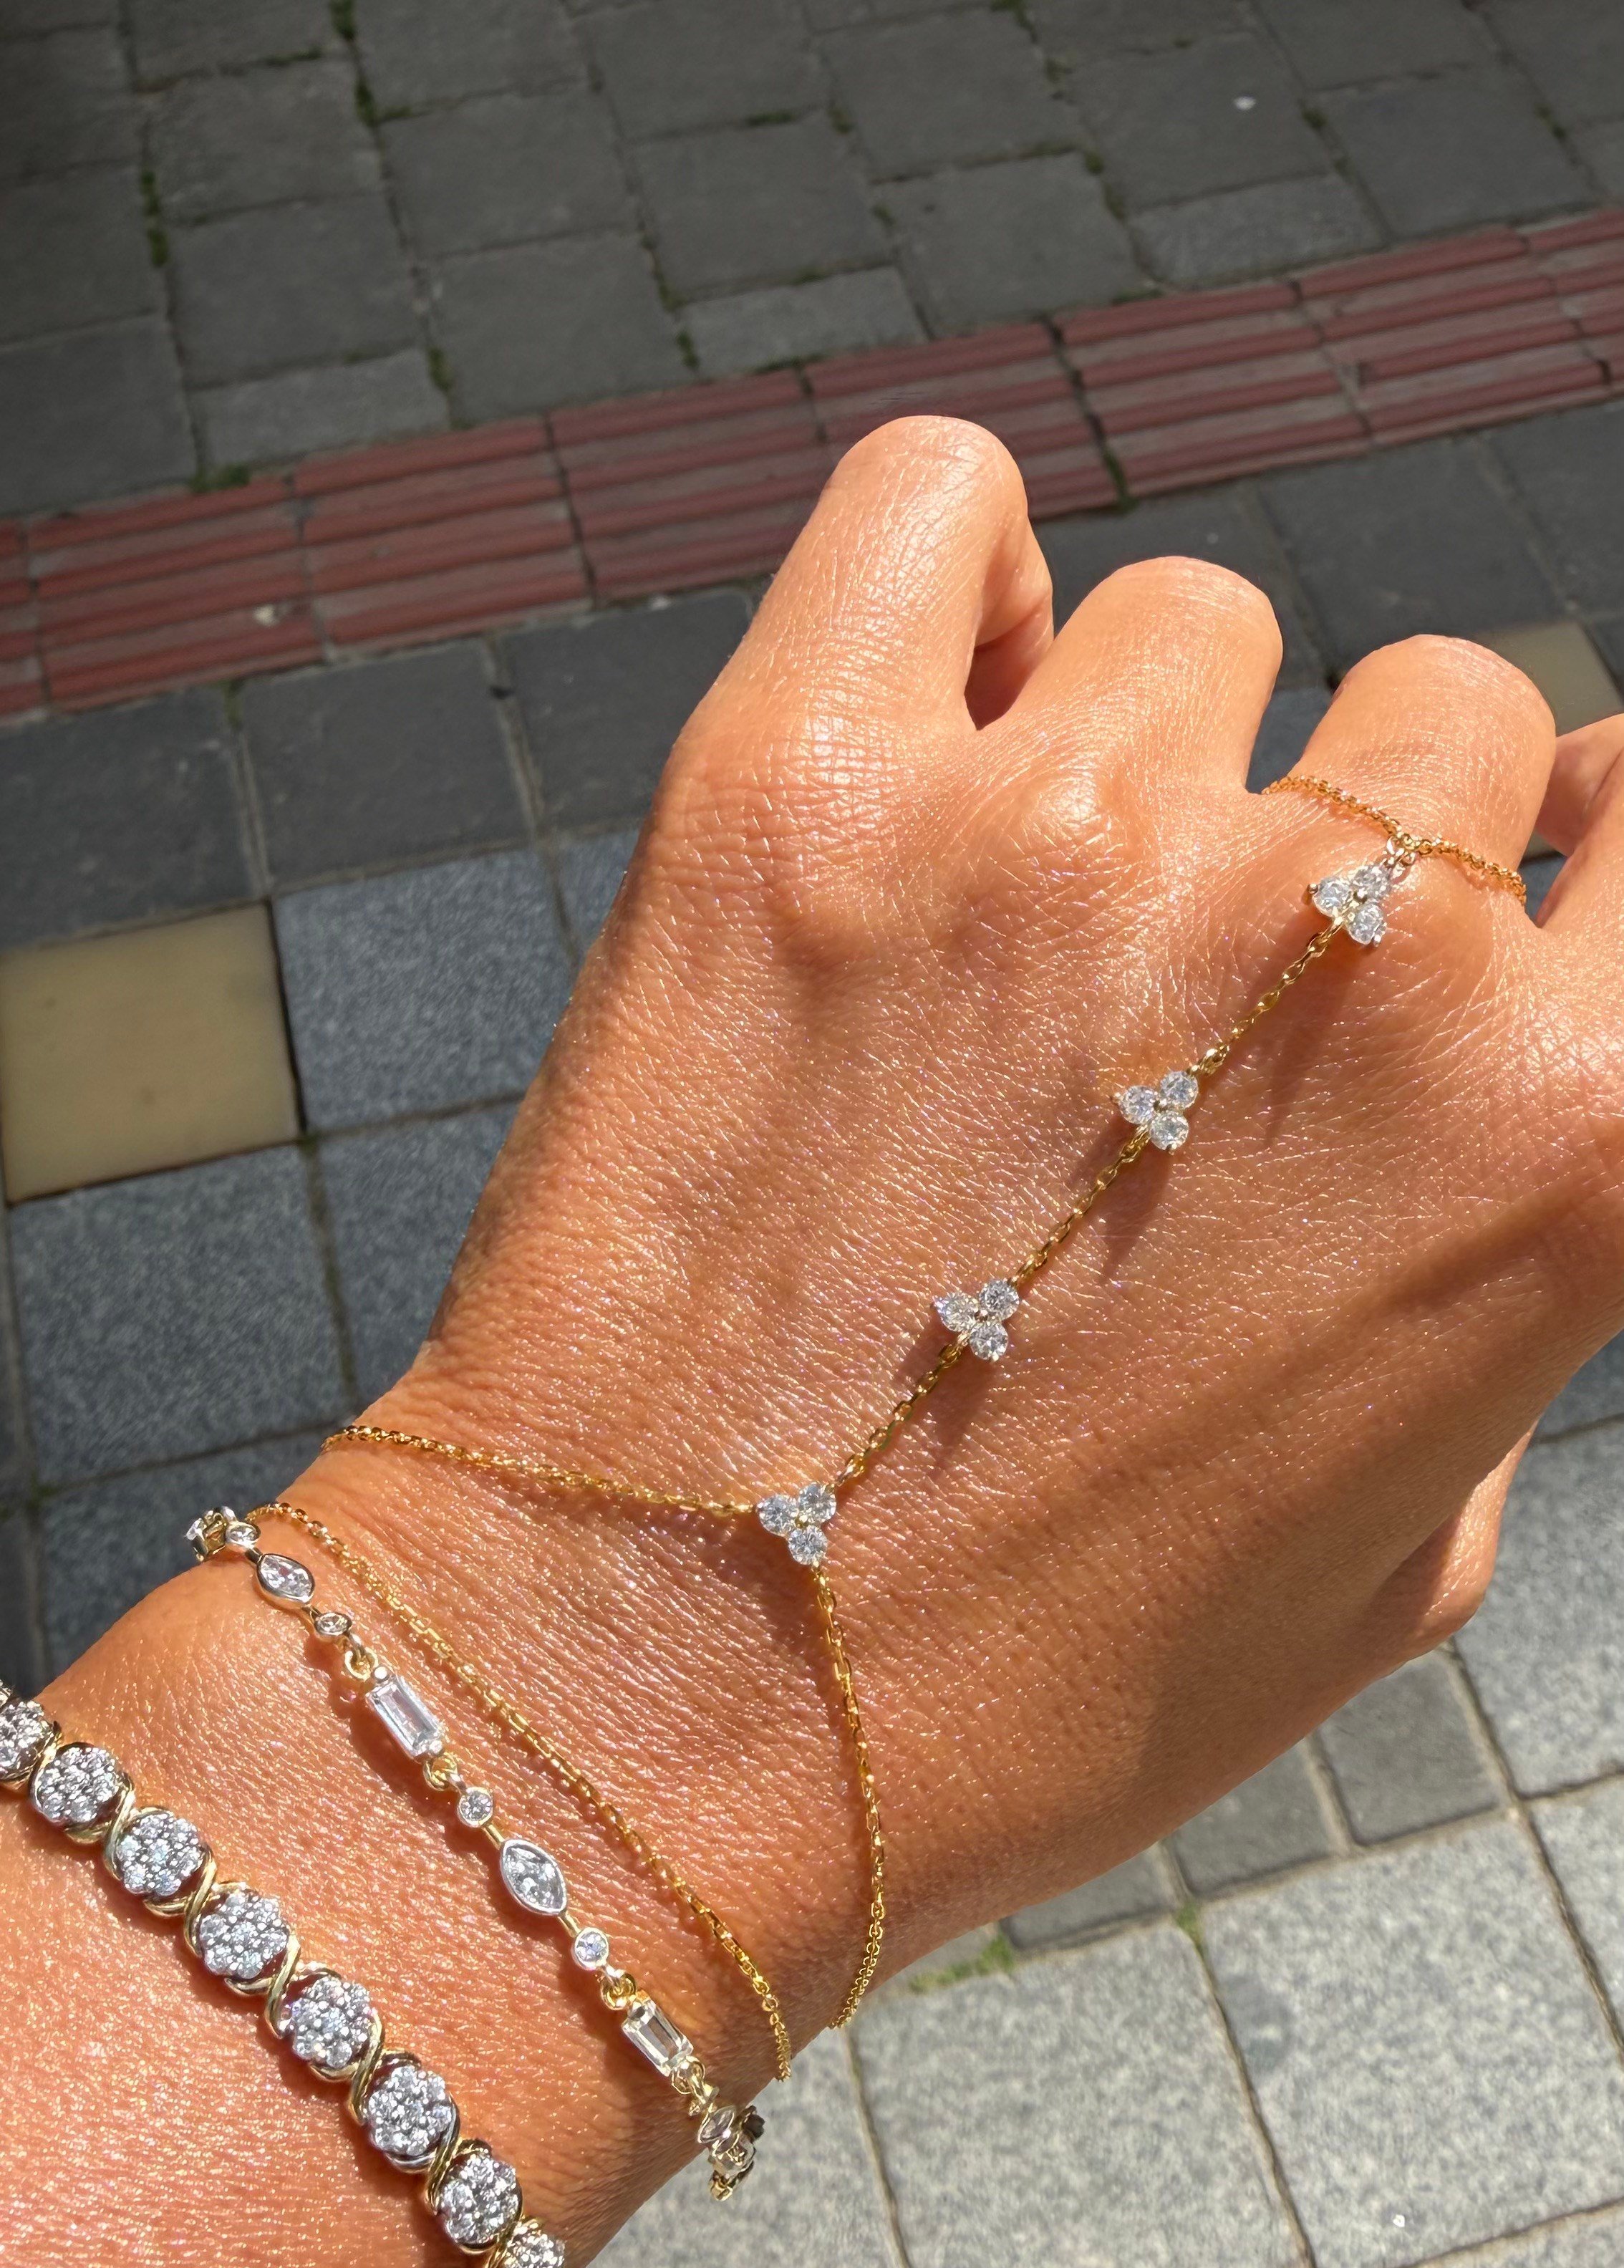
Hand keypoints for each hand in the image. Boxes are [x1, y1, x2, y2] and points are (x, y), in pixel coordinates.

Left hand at [320, 415, 1623, 2040]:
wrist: (660, 1721)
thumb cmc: (1043, 1688)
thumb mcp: (1407, 1554)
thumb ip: (1516, 1270)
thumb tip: (1532, 1026)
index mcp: (1561, 1142)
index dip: (1564, 852)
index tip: (1481, 898)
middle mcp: (1352, 955)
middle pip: (1436, 702)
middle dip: (1340, 844)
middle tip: (1182, 1018)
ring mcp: (1064, 848)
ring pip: (1191, 628)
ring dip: (1132, 762)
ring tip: (1004, 955)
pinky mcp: (792, 788)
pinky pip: (932, 499)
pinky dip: (946, 579)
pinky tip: (918, 731)